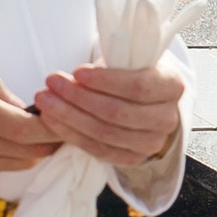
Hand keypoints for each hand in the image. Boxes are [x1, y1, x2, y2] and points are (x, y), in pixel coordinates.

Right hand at [0, 67, 53, 186]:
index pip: (26, 128)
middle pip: (30, 150)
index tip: (62, 116)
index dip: (52, 126)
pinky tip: (3, 144)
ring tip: (34, 134)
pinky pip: (0, 170)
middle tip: (61, 128)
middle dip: (51, 140)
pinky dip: (9, 158)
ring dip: (32, 150)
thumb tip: (25, 107)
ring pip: (20, 163)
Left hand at [35, 54, 189, 169]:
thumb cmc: (131, 73)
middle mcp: (167, 119)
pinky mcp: (133, 159)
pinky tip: (52, 120)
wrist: (145, 102)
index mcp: (172, 86)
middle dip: (78, 97)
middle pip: (117, 112)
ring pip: (104, 133)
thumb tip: (80, 69)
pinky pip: (98, 150)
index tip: (77, 71)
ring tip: (45, 100)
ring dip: (68, 116)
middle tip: (50, 83)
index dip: (105, 81)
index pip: (138, 86)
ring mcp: (151, 143)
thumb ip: (114, 58)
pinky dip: (71, 134)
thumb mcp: (131, 58)